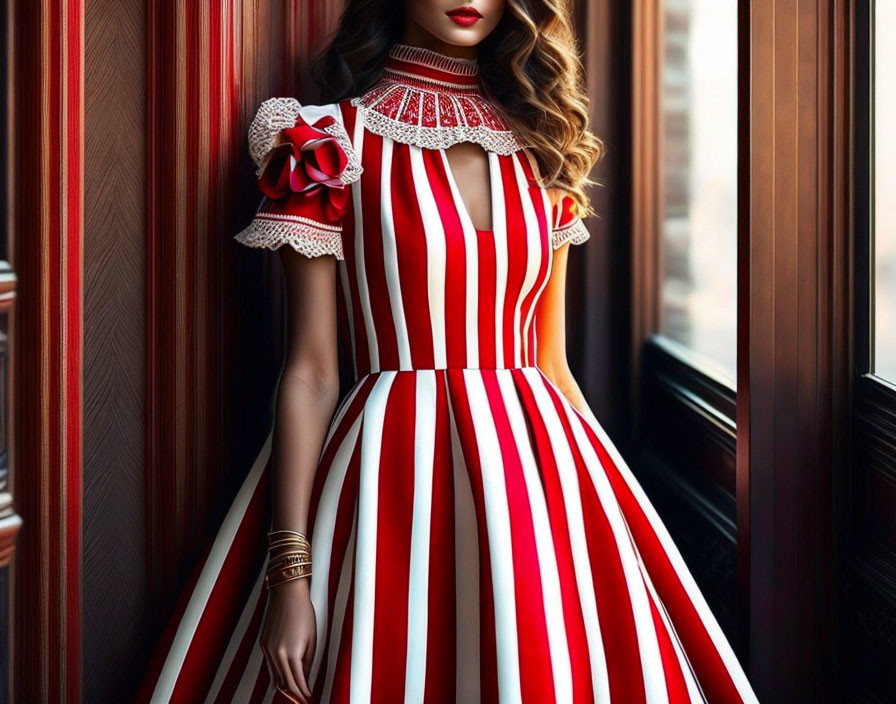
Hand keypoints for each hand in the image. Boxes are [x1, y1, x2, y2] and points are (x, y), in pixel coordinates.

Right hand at [260, 577, 316, 702]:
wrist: (287, 593)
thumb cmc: (303, 611)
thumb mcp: (312, 638)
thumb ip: (308, 661)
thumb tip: (306, 676)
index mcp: (291, 653)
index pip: (297, 683)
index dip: (303, 694)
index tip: (309, 698)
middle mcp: (277, 654)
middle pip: (284, 683)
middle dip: (293, 694)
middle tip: (302, 699)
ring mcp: (267, 649)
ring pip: (274, 676)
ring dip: (284, 686)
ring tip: (294, 693)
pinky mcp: (263, 643)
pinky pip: (269, 664)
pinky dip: (276, 673)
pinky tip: (283, 676)